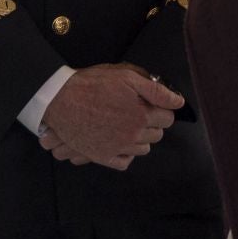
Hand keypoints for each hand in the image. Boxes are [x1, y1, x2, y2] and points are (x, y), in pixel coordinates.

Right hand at [38, 64, 182, 169]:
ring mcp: (118, 148)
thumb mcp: (126, 76)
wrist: (60, 99)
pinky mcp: (103, 156)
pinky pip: (125, 162)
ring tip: (127, 125)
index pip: (168, 118)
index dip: (161, 108)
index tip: (152, 104)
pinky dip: (126, 154)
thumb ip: (155, 89)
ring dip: (140, 138)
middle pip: (157, 135)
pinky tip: (119, 141)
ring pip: (143, 149)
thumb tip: (177, 101)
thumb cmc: (92, 84)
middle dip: (152, 123)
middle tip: (137, 111)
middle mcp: (133, 135)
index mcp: (142, 114)